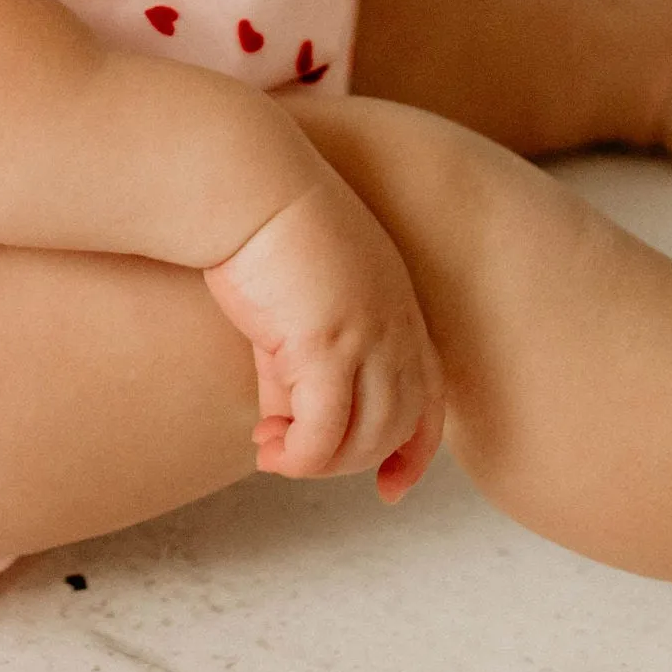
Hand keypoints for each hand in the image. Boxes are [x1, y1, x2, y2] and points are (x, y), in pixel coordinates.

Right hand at [203, 169, 444, 500]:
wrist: (242, 181)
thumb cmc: (255, 231)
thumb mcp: (289, 307)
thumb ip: (295, 367)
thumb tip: (282, 426)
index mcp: (397, 304)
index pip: (430, 396)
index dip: (415, 450)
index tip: (389, 489)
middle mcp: (396, 323)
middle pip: (399, 425)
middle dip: (351, 460)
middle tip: (290, 459)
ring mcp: (369, 335)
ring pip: (367, 436)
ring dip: (321, 462)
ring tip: (273, 454)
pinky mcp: (328, 344)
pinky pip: (324, 433)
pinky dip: (301, 457)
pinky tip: (267, 450)